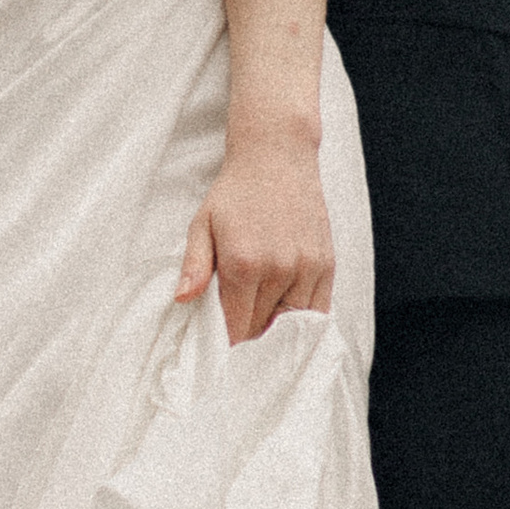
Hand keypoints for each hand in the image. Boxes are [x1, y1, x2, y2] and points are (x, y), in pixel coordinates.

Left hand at [175, 126, 334, 344]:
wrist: (276, 157)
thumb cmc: (235, 192)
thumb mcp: (202, 224)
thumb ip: (194, 266)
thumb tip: (182, 301)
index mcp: (244, 263)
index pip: (237, 326)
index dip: (227, 343)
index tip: (220, 351)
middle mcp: (279, 269)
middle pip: (263, 327)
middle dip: (248, 336)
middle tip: (237, 341)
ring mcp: (307, 267)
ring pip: (292, 323)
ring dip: (276, 330)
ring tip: (262, 329)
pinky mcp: (327, 264)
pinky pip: (319, 309)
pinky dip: (303, 321)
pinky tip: (288, 319)